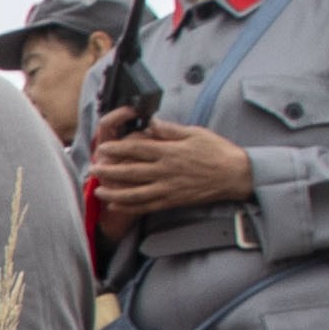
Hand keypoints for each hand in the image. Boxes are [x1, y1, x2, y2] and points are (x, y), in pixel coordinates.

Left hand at [79, 119, 257, 224]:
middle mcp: (166, 171)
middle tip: (93, 170)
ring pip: (135, 193)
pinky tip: (116, 205)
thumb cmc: (216, 151)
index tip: (103, 148)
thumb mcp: (193, 133)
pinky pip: (147, 206)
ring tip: (98, 190)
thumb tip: (150, 122)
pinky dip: (130, 207)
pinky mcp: (173, 201)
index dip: (117, 149)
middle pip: (131, 172)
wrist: (235, 175)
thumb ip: (169, 130)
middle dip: (109, 171)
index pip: (137, 149)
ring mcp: (169, 188)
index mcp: (170, 151)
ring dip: (114, 192)